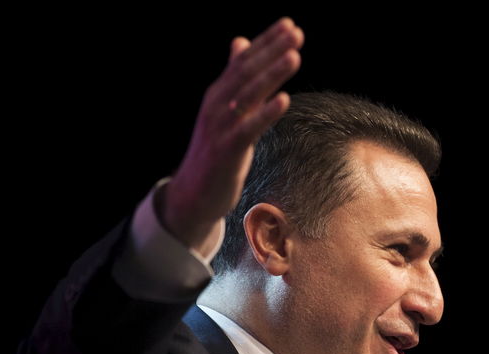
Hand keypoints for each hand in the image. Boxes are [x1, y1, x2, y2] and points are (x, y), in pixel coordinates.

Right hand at [158, 17, 303, 256]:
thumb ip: (235, 79)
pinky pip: (249, 128)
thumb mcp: (225, 111)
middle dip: (272, 50)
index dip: (266, 42)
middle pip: (247, 72)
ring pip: (249, 95)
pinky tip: (284, 99)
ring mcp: (220, 127)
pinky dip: (266, 112)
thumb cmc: (216, 151)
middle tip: (295, 32)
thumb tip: (241, 42)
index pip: (244, 61)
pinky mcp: (227, 150)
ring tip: (294, 56)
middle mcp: (217, 105)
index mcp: (219, 94)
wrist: (194, 193)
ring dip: (272, 74)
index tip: (290, 25)